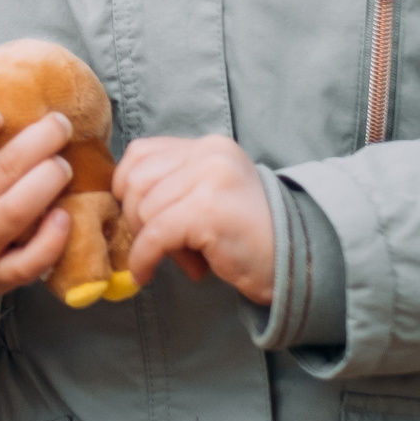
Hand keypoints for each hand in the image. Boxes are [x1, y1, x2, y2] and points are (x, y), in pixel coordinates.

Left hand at [113, 134, 275, 302]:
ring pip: (144, 210)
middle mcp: (209, 154)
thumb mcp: (211, 193)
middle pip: (136, 181)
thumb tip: (121, 200)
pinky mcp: (207, 211)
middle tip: (165, 246)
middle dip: (138, 220)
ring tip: (186, 258)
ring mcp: (210, 179)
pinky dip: (143, 258)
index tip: (140, 218)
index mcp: (209, 146)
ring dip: (153, 243)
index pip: (141, 153)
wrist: (297, 262)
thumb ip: (175, 185)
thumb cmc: (248, 235)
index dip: (127, 188)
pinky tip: (146, 274)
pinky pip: (154, 236)